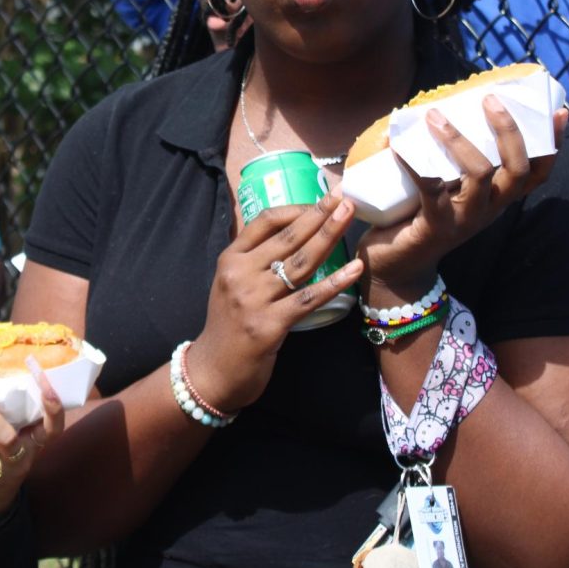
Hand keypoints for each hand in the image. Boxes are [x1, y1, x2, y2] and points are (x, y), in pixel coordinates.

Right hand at [187, 195, 362, 412]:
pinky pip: (308, 298)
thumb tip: (295, 232)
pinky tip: (354, 269)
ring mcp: (253, 299)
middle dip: (319, 214)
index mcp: (230, 259)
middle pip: (288, 237)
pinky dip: (334, 282)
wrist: (214, 371)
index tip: (322, 200)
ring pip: (300, 262)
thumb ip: (255, 260)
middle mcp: (239, 274)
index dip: (296, 208)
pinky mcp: (269, 325)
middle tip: (345, 196)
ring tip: (350, 216)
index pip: (265, 221)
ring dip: (329, 236)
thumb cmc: (229, 325)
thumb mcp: (231, 283)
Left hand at [357, 97, 568, 299]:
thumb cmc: (416, 218)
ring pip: (480, 175)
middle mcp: (489, 209)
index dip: (551, 144)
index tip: (557, 112)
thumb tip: (434, 109)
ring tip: (435, 116)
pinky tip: (398, 146)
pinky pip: (431, 188)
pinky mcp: (437, 227)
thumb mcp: (443, 187)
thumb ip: (446, 159)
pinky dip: (414, 163)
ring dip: (458, 141)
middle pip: (517, 170)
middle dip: (509, 131)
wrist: (395, 268)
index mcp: (497, 198)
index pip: (537, 172)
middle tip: (490, 100)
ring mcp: (465, 220)